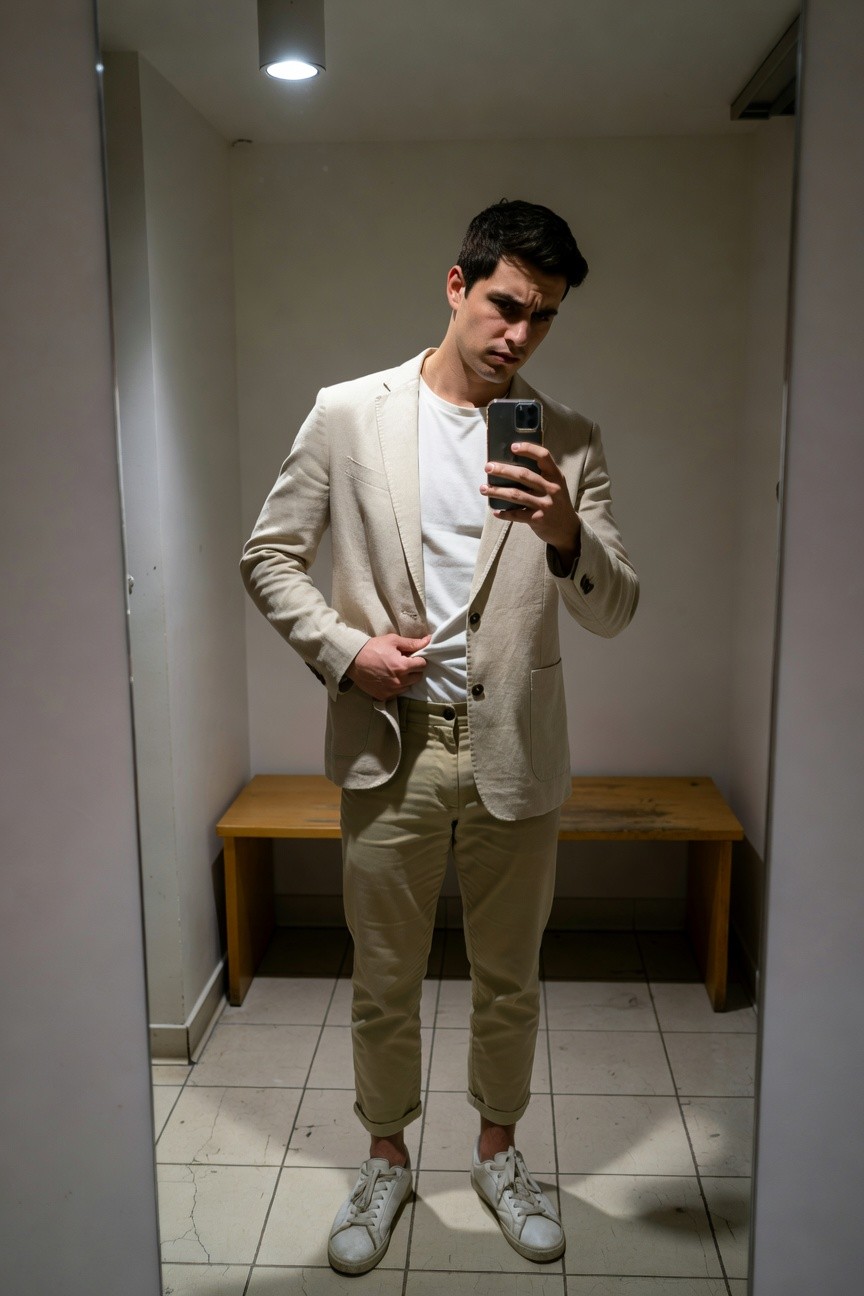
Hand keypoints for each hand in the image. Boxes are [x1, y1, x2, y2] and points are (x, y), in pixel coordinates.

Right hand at [346, 633, 430, 700]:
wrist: (353, 661)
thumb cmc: (373, 648)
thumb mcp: (392, 641)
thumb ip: (412, 643)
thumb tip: (428, 640)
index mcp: (403, 666)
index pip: (422, 665)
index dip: (418, 659)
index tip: (411, 657)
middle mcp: (399, 681)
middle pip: (417, 677)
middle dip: (413, 669)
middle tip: (403, 663)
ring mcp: (391, 690)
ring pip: (408, 686)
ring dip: (405, 679)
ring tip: (394, 671)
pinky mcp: (384, 696)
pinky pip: (397, 693)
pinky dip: (395, 687)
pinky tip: (387, 678)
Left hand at [481, 442, 580, 566]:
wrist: (568, 529)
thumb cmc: (557, 502)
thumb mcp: (555, 485)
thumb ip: (541, 475)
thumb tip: (513, 463)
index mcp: (556, 476)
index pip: (543, 456)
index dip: (528, 449)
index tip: (512, 447)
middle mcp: (551, 488)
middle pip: (523, 475)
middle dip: (503, 470)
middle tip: (488, 468)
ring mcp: (545, 505)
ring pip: (516, 494)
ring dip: (497, 491)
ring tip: (483, 488)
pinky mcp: (538, 519)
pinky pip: (516, 514)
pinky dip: (504, 513)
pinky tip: (495, 511)